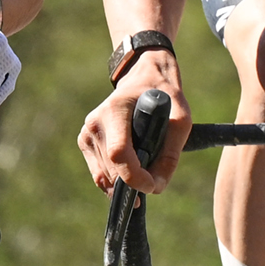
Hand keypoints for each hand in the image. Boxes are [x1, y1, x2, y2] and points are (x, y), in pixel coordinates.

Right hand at [77, 52, 190, 194]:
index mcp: (115, 110)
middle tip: (154, 180)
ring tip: (144, 168)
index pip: (119, 153)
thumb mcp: (180, 120)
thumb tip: (155, 188)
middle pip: (112, 169)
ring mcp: (87, 132)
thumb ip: (170, 155)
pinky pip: (99, 174)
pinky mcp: (84, 141)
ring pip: (104, 176)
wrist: (143, 78)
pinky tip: (129, 172)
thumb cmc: (164, 96)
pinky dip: (115, 180)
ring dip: (125, 182)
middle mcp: (95, 122)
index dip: (134, 176)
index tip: (151, 186)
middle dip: (134, 183)